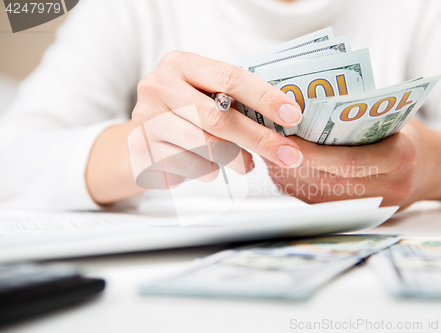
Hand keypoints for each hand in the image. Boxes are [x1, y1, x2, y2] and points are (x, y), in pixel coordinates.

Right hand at [87, 51, 303, 203]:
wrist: (141, 138)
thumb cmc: (184, 114)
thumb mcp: (204, 95)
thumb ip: (234, 101)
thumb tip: (283, 123)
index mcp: (180, 64)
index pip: (231, 78)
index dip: (265, 98)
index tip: (293, 115)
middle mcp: (158, 86)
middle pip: (220, 117)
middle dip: (260, 139)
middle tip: (288, 154)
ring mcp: (146, 119)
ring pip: (207, 146)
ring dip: (236, 159)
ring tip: (246, 163)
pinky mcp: (142, 150)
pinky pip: (191, 166)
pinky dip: (211, 170)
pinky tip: (211, 166)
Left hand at [265, 119, 440, 208]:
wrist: (434, 170)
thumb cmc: (407, 135)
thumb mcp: (391, 117)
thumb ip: (357, 115)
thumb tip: (305, 106)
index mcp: (399, 159)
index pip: (347, 161)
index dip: (310, 154)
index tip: (281, 140)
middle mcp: (387, 189)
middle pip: (326, 182)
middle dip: (289, 163)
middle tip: (263, 144)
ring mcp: (373, 207)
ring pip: (317, 197)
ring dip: (286, 175)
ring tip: (266, 154)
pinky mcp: (359, 215)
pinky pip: (318, 203)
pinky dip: (295, 186)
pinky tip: (280, 168)